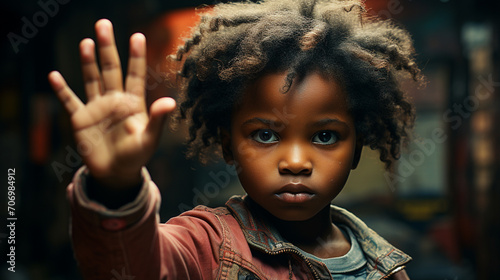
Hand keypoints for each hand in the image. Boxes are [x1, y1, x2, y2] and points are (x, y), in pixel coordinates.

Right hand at [48, 19, 175, 188]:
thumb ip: (158, 120)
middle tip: (103, 24)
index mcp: (133, 103)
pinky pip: (70, 101)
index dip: (136, 56)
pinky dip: (62, 90)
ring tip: (86, 43)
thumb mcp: (149, 139)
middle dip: (107, 48)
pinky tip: (55, 76)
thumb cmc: (136, 156)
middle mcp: (114, 100)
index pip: (135, 75)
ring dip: (88, 62)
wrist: (116, 173)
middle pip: (110, 69)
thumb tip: (170, 102)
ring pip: (92, 79)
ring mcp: (97, 108)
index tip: (138, 36)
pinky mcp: (81, 119)